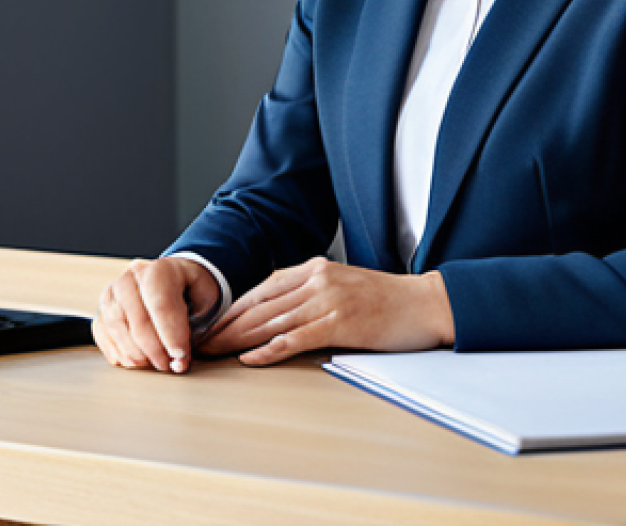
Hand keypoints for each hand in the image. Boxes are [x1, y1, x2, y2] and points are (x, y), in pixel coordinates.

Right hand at [92, 256, 219, 373]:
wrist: (170, 278)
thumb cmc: (189, 289)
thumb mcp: (205, 295)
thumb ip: (201, 324)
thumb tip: (180, 362)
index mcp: (160, 268)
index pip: (162, 304)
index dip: (171, 335)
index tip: (180, 357)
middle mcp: (131, 277)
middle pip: (138, 320)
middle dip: (155, 350)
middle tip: (170, 366)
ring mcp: (112, 292)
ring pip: (118, 329)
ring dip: (137, 355)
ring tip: (154, 364)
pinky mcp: (101, 309)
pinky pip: (103, 335)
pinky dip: (118, 353)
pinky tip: (135, 361)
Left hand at [199, 257, 454, 366]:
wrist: (426, 302)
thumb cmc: (387, 300)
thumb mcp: (344, 286)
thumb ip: (313, 294)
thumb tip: (279, 315)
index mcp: (315, 268)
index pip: (263, 288)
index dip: (234, 307)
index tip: (212, 324)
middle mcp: (317, 278)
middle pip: (261, 305)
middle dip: (226, 324)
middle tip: (200, 341)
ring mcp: (328, 299)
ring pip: (271, 321)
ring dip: (237, 338)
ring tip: (213, 351)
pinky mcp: (340, 322)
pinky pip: (296, 338)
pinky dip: (269, 349)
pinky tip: (249, 358)